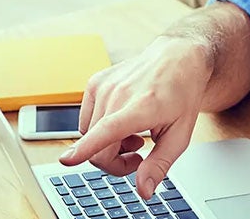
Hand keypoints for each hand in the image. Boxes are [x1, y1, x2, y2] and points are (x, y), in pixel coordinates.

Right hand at [59, 36, 213, 198]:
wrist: (178, 59)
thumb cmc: (182, 94)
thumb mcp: (180, 135)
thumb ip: (159, 165)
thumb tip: (143, 191)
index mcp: (142, 106)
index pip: (108, 130)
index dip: (86, 149)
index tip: (67, 160)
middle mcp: (118, 94)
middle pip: (98, 148)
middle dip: (115, 162)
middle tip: (139, 156)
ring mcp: (103, 86)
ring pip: (88, 136)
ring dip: (108, 145)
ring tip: (135, 136)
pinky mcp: (95, 82)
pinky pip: (86, 121)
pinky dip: (100, 129)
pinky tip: (123, 122)